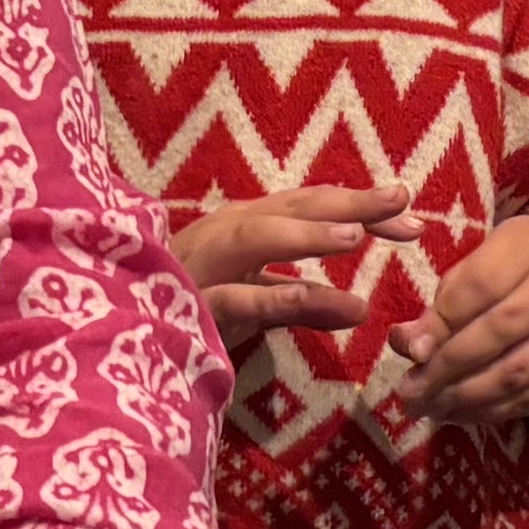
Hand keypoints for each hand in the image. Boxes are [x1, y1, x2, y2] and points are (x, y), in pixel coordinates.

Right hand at [172, 186, 413, 356]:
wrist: (114, 327)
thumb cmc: (186, 308)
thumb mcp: (255, 304)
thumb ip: (305, 305)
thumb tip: (361, 309)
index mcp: (246, 228)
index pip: (311, 209)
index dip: (362, 210)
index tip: (414, 218)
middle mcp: (226, 234)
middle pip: (293, 209)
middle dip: (347, 204)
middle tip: (402, 200)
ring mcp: (204, 265)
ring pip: (256, 238)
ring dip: (304, 234)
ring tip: (355, 236)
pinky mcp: (187, 304)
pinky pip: (227, 297)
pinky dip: (263, 294)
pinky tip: (301, 292)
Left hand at [401, 218, 528, 426]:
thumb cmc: (509, 281)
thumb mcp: (474, 273)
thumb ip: (440, 305)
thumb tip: (407, 343)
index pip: (483, 282)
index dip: (443, 319)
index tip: (411, 349)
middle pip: (503, 327)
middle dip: (450, 364)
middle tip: (412, 389)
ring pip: (519, 370)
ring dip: (466, 395)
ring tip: (429, 406)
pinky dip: (490, 411)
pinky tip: (458, 413)